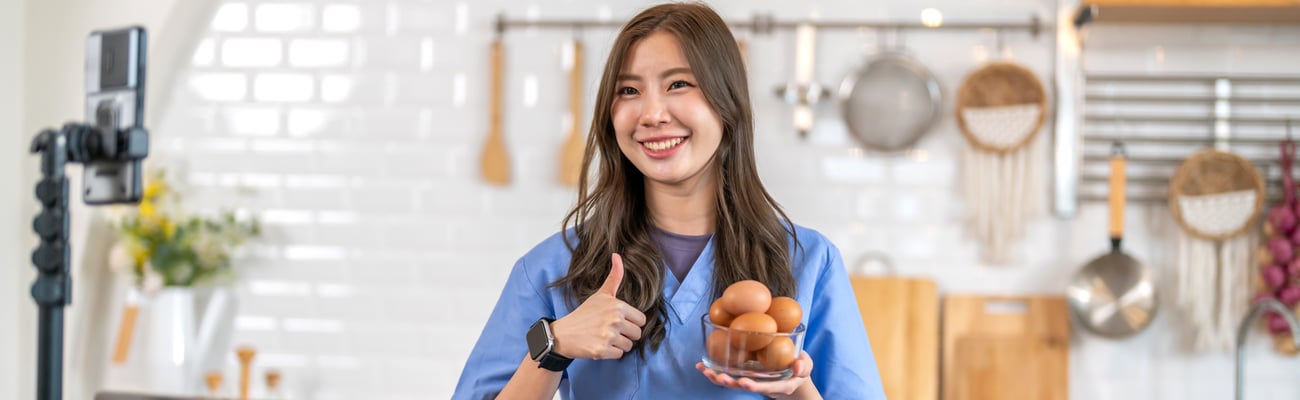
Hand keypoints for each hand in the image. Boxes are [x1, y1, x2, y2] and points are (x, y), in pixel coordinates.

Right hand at [551, 253, 646, 359]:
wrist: (564, 334)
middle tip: (611, 331)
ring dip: (618, 344)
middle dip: (626, 334)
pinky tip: (599, 345)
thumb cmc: (584, 313)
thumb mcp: (600, 294)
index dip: (631, 322)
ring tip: (604, 337)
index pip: (642, 320)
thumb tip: (618, 255)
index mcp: (617, 306)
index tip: (618, 321)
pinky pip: (619, 355)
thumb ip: (615, 277)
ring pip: (629, 346)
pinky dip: (611, 353)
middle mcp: (614, 320)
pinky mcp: (602, 350)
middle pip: (637, 334)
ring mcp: (608, 336)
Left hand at [695, 351, 817, 399]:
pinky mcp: (744, 375)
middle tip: (719, 378)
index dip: (754, 386)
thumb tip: (798, 366)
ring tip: (705, 371)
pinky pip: (728, 375)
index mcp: (778, 384)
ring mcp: (752, 381)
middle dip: (730, 383)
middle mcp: (762, 385)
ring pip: (733, 383)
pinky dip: (714, 371)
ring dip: (718, 378)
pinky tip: (701, 365)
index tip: (744, 383)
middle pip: (744, 387)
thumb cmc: (799, 369)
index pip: (766, 387)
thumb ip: (804, 366)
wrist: (792, 375)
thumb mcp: (806, 366)